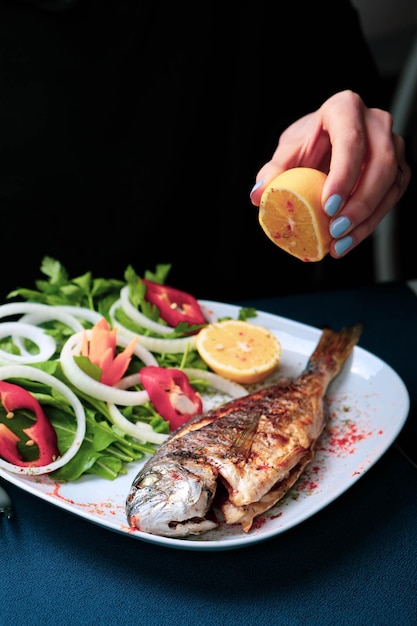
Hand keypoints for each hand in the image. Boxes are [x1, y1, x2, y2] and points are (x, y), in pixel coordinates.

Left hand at [250, 90, 409, 257]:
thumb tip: (258, 195)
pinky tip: (349, 240)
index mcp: (346, 108)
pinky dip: (370, 223)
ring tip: (340, 242)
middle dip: (359, 203)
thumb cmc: (308, 142)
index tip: (328, 206)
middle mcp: (376, 123)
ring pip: (390, 184)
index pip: (351, 141)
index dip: (343, 175)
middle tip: (335, 230)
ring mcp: (393, 145)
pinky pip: (391, 198)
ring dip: (366, 219)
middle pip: (380, 164)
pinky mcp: (397, 169)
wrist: (326, 141)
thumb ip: (274, 171)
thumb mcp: (288, 151)